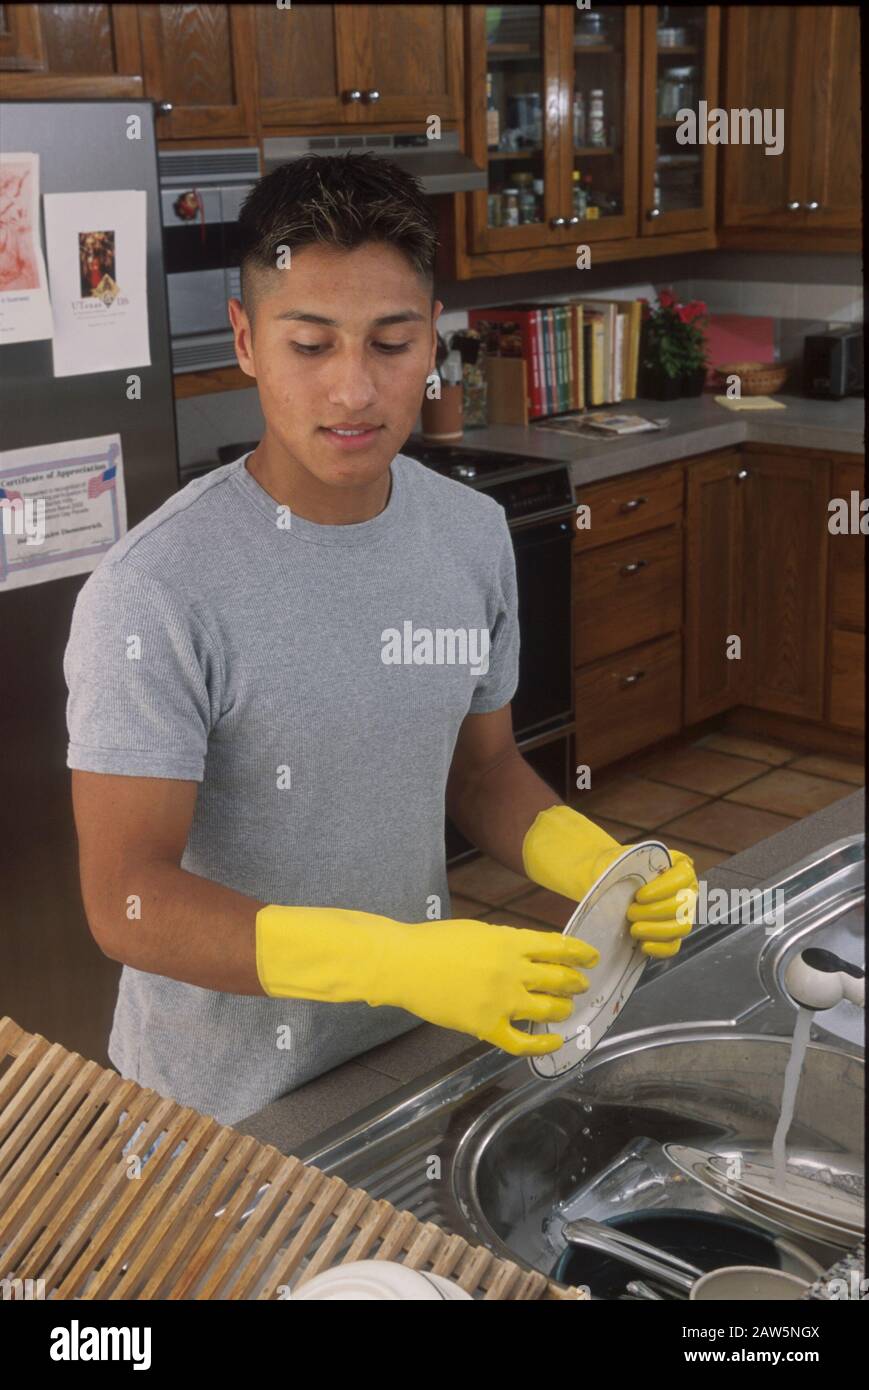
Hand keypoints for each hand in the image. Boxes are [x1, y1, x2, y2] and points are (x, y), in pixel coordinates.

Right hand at [256, 905, 600, 1056]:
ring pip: (548, 1009)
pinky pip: (524, 1041)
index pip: (558, 947)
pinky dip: (544, 1043)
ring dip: (564, 1009)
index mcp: (510, 942)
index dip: (580, 953)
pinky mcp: (487, 1026)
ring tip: (568, 1008)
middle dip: (576, 982)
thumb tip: (534, 952)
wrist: (404, 964)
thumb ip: (509, 942)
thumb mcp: (479, 930)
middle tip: (582, 984)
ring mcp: (501, 1001)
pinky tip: (554, 1040)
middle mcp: (512, 971)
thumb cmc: (435, 942)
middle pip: (559, 979)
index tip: (592, 957)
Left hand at [625, 849, 697, 957]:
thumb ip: (626, 863)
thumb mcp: (619, 860)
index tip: (639, 896)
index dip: (663, 889)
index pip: (684, 876)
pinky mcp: (672, 936)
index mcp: (679, 866)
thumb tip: (621, 873)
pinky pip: (673, 946)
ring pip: (681, 927)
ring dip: (656, 930)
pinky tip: (642, 944)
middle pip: (681, 905)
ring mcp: (683, 915)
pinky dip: (659, 948)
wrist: (609, 885)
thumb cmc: (616, 869)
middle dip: (653, 912)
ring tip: (634, 928)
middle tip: (630, 912)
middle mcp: (686, 890)